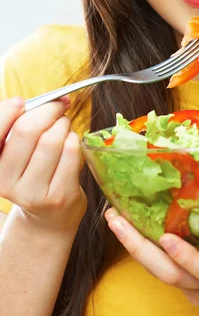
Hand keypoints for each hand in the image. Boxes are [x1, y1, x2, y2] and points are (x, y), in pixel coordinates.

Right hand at [0, 96, 86, 233]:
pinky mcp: (58, 196)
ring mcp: (32, 192)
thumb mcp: (14, 152)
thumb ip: (19, 125)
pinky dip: (74, 139)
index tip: (22, 102)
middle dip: (47, 111)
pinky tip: (70, 142)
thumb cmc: (31, 172)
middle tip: (56, 108)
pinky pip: (71, 152)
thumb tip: (46, 99)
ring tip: (63, 126)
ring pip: (52, 140)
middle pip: (27, 130)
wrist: (47, 216)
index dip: (8, 109)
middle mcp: (4, 182)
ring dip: (63, 124)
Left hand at [105, 168, 198, 308]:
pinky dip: (144, 248)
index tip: (167, 237)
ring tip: (114, 215)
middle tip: (116, 218)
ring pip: (160, 274)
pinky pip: (162, 269)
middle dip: (139, 249)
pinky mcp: (190, 287)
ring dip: (134, 246)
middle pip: (170, 275)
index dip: (189, 259)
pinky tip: (130, 222)